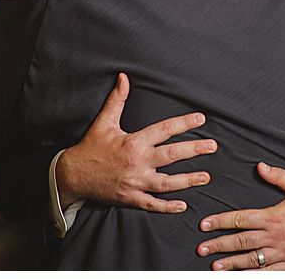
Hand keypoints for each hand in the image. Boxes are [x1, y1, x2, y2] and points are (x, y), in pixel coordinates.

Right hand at [56, 73, 217, 212]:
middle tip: (212, 146)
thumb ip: (117, 99)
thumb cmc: (91, 147)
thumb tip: (123, 77)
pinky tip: (183, 205)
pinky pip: (152, 204)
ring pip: (166, 183)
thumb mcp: (104, 122)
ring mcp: (135, 182)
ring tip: (205, 177)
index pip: (164, 130)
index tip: (201, 119)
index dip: (183, 123)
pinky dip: (167, 206)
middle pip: (171, 155)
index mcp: (133, 142)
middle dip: (194, 150)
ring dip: (187, 180)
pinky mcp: (130, 198)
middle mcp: (137, 162)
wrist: (73, 175)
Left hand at [197, 162, 284, 269]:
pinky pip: (269, 273)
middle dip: (219, 245)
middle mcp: (276, 237)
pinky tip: (242, 277)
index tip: (205, 225)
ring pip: (251, 260)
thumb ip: (278, 176)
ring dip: (231, 264)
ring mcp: (283, 253)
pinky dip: (254, 276)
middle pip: (241, 242)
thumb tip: (260, 167)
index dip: (221, 222)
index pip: (241, 220)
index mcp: (274, 216)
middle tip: (202, 248)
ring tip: (215, 266)